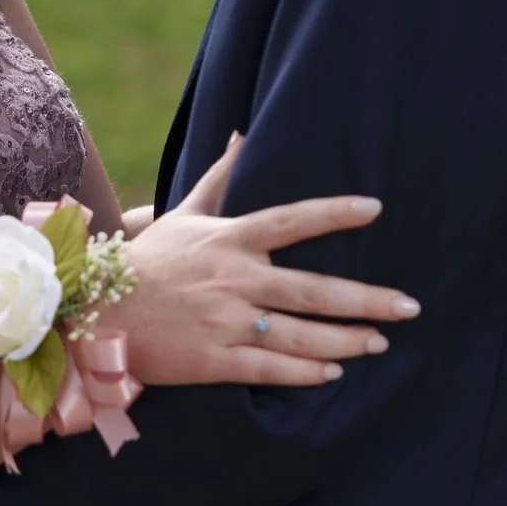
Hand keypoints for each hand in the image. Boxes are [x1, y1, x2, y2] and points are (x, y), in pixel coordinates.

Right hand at [105, 132, 420, 386]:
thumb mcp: (182, 214)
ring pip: (301, 334)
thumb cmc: (146, 261)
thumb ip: (219, 177)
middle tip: (410, 306)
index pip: (291, 221)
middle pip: (313, 289)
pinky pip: (270, 368)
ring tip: (380, 342)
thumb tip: (242, 133)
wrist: (96, 312)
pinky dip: (305, 372)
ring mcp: (226, 322)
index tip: (375, 209)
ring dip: (347, 340)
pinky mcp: (214, 360)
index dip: (334, 214)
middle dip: (367, 300)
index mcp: (230, 239)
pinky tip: (333, 372)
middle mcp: (234, 279)